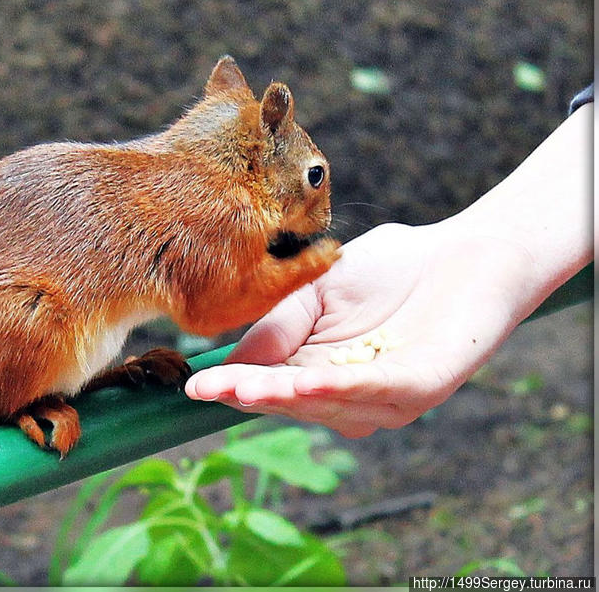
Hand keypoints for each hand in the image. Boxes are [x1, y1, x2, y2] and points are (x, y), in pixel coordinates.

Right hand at [185, 220, 534, 437]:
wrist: (462, 252)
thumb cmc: (390, 270)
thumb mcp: (315, 292)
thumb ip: (278, 324)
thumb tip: (231, 360)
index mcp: (318, 372)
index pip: (268, 386)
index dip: (232, 386)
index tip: (194, 386)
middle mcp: (348, 394)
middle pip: (291, 402)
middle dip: (251, 394)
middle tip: (211, 388)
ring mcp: (385, 397)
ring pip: (327, 403)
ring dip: (286, 397)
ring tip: (247, 388)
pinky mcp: (423, 386)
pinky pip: (375, 390)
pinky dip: (339, 389)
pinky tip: (304, 382)